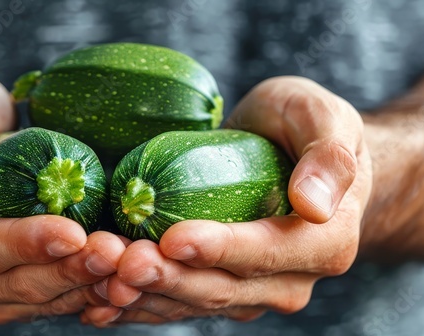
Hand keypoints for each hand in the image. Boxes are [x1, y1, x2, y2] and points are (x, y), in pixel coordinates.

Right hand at [0, 70, 125, 322]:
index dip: (26, 243)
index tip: (73, 232)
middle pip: (14, 283)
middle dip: (68, 272)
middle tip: (117, 253)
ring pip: (39, 300)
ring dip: (86, 287)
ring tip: (129, 264)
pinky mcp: (14, 291)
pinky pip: (53, 302)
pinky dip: (90, 293)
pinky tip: (124, 279)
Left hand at [82, 76, 372, 325]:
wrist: (297, 159)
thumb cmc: (306, 128)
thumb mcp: (325, 118)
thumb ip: (328, 156)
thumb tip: (313, 203)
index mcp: (325, 244)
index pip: (267, 253)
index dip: (219, 249)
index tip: (173, 238)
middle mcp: (290, 282)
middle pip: (221, 287)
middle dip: (167, 278)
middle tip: (120, 261)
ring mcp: (251, 294)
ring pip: (190, 304)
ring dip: (142, 295)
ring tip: (99, 275)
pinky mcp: (216, 295)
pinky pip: (172, 305)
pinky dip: (134, 303)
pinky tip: (95, 296)